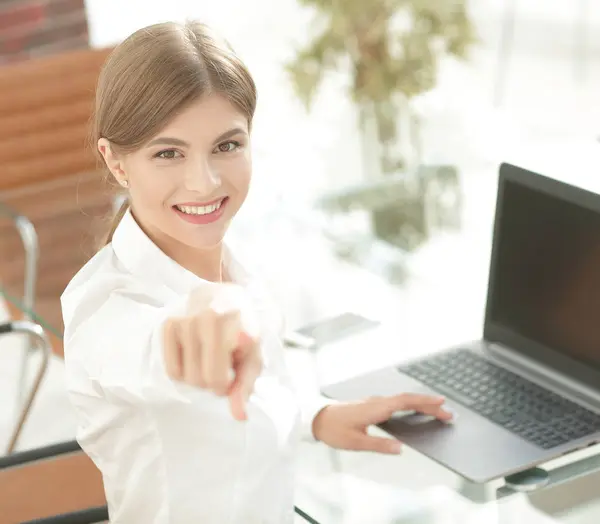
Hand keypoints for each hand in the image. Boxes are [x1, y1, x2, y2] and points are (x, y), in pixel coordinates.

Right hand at [162, 283, 261, 421]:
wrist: (220, 296)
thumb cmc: (242, 330)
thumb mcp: (253, 356)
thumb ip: (246, 387)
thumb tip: (239, 417)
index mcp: (236, 326)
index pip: (221, 380)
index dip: (228, 383)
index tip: (234, 365)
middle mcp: (209, 320)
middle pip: (204, 382)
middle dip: (215, 382)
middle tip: (223, 362)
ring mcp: (186, 321)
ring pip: (187, 379)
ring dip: (200, 376)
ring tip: (210, 355)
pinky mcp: (168, 325)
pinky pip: (172, 371)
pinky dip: (184, 371)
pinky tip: (194, 355)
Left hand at [312, 394, 452, 453]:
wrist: (316, 418)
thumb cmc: (334, 429)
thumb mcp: (356, 442)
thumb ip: (379, 445)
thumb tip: (400, 448)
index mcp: (376, 408)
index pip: (405, 402)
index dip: (424, 401)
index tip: (442, 403)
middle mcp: (377, 402)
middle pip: (408, 399)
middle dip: (429, 404)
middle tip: (448, 413)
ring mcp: (374, 402)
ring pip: (402, 399)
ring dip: (420, 403)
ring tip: (437, 411)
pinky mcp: (371, 405)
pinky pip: (395, 401)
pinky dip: (409, 404)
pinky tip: (413, 410)